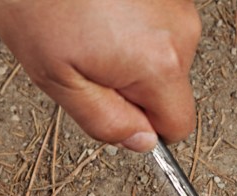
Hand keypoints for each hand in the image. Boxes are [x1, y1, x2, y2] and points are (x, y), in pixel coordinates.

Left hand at [0, 0, 200, 151]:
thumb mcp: (55, 77)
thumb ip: (102, 120)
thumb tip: (140, 142)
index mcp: (159, 65)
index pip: (178, 126)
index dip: (144, 126)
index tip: (116, 110)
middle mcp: (181, 33)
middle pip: (168, 88)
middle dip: (131, 85)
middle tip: (87, 59)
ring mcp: (179, 6)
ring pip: (162, 56)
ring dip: (129, 52)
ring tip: (87, 26)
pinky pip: (156, 26)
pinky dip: (129, 23)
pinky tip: (96, 8)